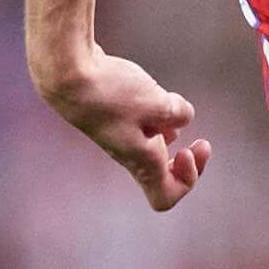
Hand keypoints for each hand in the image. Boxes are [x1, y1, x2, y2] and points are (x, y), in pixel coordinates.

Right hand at [41, 49, 211, 209]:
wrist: (66, 71)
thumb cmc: (109, 92)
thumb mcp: (157, 102)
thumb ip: (178, 113)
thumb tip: (181, 117)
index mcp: (140, 160)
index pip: (165, 196)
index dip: (188, 180)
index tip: (190, 150)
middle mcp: (129, 154)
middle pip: (163, 175)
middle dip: (188, 161)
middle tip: (201, 143)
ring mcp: (120, 136)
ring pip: (154, 148)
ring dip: (172, 134)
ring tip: (172, 108)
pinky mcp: (114, 115)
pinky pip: (142, 127)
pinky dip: (156, 116)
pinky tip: (155, 94)